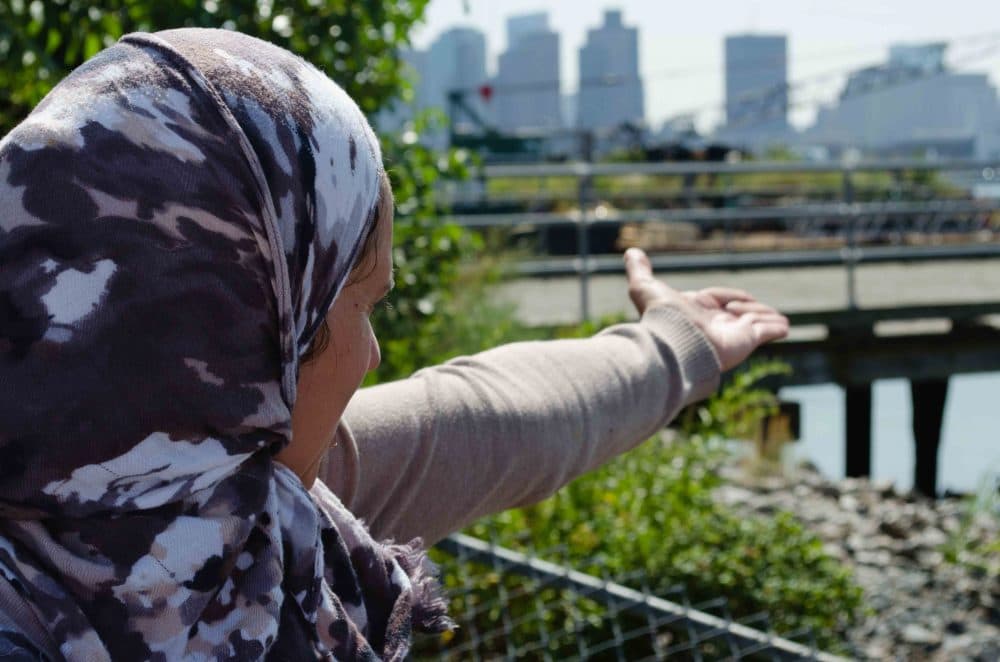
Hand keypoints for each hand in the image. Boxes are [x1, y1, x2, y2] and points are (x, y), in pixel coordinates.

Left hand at [624, 248, 788, 370]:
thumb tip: (631, 252)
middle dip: (749, 310)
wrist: (673, 342)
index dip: (724, 296)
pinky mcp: (747, 340)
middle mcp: (714, 323)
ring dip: (764, 316)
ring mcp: (732, 333)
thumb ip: (640, 270)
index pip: (716, 299)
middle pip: (736, 313)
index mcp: (695, 310)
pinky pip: (767, 331)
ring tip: (779, 319)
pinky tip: (784, 326)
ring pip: (753, 321)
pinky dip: (776, 327)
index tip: (731, 300)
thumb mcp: (645, 287)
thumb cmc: (660, 316)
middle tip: (757, 309)